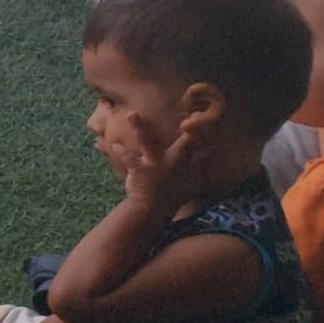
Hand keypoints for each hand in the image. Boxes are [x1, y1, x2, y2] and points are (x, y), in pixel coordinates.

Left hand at [117, 101, 221, 216]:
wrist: (154, 208)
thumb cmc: (173, 192)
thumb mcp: (191, 181)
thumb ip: (200, 164)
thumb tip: (211, 151)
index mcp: (186, 162)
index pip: (199, 145)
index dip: (204, 133)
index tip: (206, 118)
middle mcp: (174, 161)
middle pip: (185, 144)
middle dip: (189, 133)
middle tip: (188, 118)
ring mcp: (157, 165)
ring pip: (149, 142)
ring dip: (141, 128)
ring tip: (133, 114)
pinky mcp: (141, 170)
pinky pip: (129, 159)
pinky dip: (120, 151)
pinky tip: (112, 144)